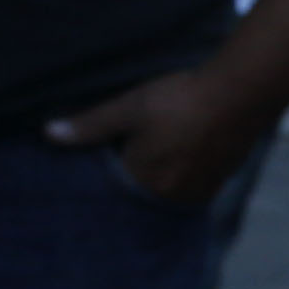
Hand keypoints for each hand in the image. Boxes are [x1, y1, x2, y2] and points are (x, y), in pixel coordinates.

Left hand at [48, 63, 266, 208]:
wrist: (240, 93)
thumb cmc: (179, 99)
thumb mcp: (128, 108)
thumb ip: (89, 126)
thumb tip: (48, 134)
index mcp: (143, 182)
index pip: (114, 185)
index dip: (111, 164)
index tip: (113, 146)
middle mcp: (171, 195)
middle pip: (141, 189)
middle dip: (137, 170)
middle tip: (139, 143)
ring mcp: (199, 191)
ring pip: (167, 187)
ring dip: (162, 173)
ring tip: (162, 144)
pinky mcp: (221, 181)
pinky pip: (191, 185)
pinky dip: (183, 171)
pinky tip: (184, 147)